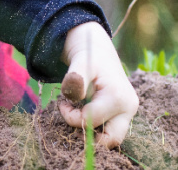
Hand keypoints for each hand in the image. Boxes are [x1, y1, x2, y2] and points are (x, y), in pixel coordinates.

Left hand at [58, 22, 138, 148]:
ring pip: (111, 137)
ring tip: (78, 110)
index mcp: (117, 97)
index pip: (90, 121)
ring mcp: (129, 113)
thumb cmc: (89, 57)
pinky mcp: (124, 114)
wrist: (99, 52)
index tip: (62, 102)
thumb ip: (75, 78)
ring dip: (91, 130)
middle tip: (72, 115)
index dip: (70, 116)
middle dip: (87, 133)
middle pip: (110, 139)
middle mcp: (128, 108)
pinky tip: (84, 111)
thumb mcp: (80, 63)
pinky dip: (95, 126)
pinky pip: (110, 130)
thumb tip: (74, 94)